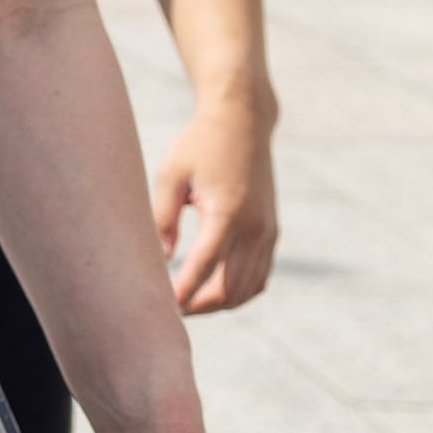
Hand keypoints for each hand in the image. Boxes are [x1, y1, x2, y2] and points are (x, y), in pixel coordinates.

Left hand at [150, 97, 277, 313]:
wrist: (243, 121)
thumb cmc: (200, 144)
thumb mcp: (171, 174)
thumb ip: (162, 218)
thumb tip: (161, 259)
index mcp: (228, 212)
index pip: (204, 266)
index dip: (184, 293)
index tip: (164, 311)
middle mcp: (255, 227)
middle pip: (230, 288)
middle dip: (200, 306)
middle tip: (167, 311)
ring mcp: (268, 232)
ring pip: (248, 288)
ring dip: (219, 303)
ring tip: (186, 304)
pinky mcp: (271, 232)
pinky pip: (259, 276)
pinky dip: (238, 291)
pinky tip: (212, 291)